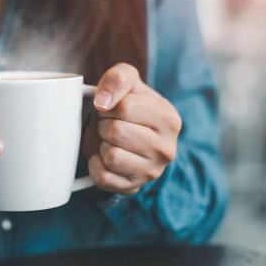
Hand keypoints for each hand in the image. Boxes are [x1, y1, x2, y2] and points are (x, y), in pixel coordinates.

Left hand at [88, 63, 181, 194]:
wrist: (121, 131)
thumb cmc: (126, 105)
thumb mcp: (126, 80)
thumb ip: (117, 78)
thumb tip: (103, 101)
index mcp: (170, 119)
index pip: (126, 107)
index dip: (109, 105)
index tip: (113, 108)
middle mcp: (167, 149)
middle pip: (117, 132)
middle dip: (104, 124)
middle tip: (110, 124)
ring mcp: (151, 172)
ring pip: (111, 156)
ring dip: (102, 144)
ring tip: (111, 139)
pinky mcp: (133, 187)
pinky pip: (103, 177)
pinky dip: (95, 164)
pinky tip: (103, 156)